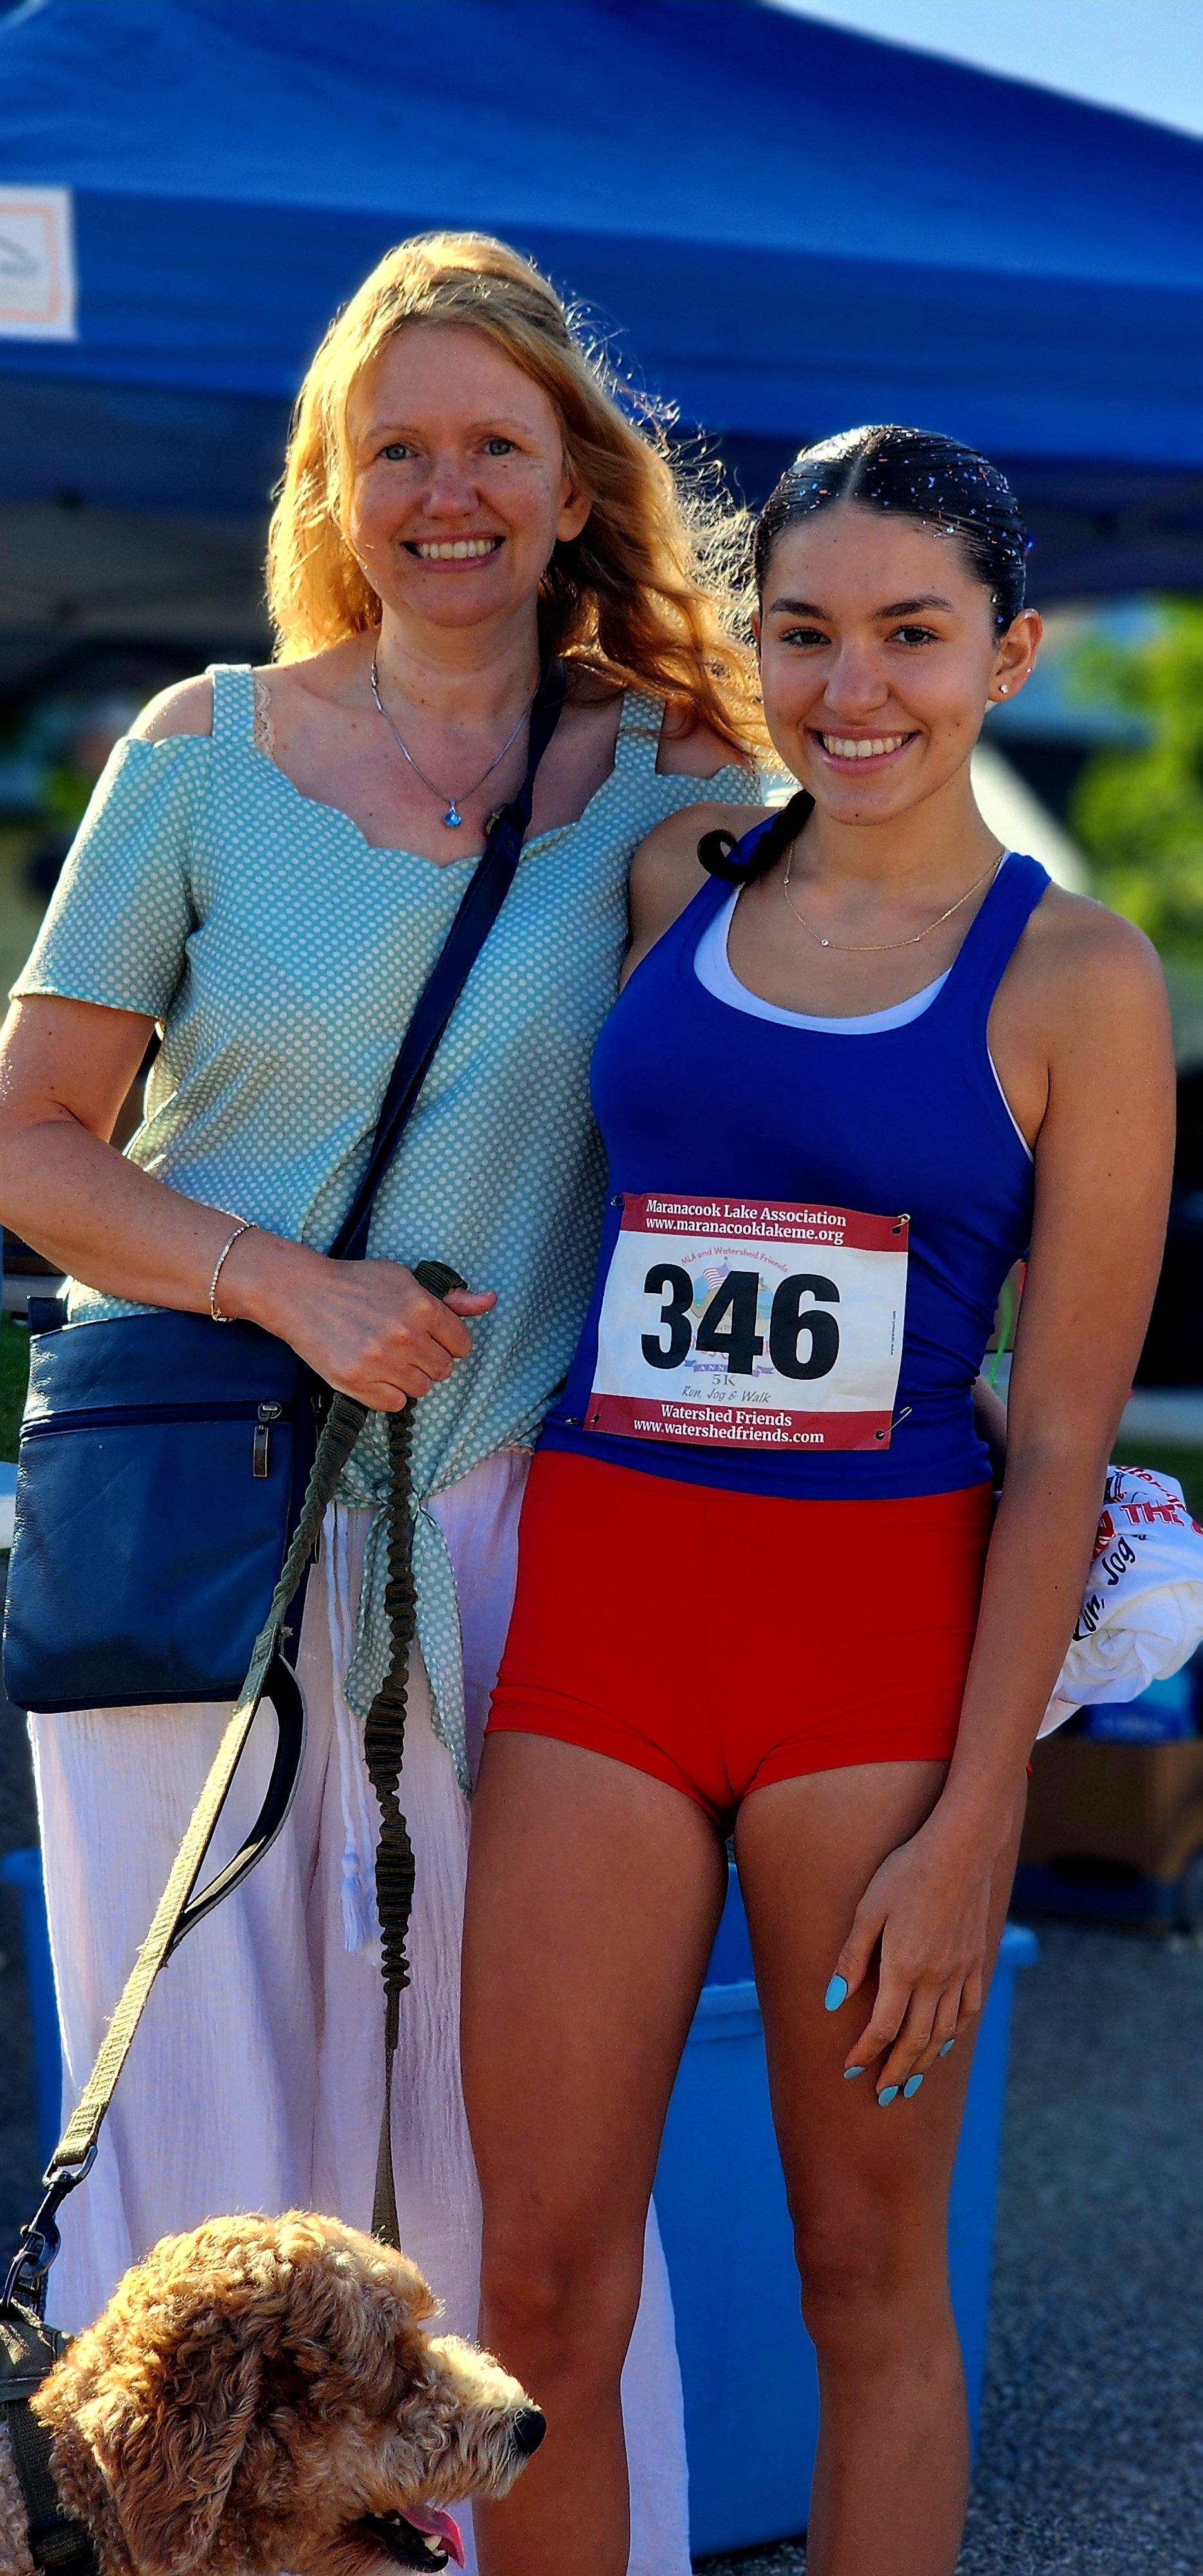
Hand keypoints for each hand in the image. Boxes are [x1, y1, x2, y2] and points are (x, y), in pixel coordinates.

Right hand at [225, 1232, 496, 1409]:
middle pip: (443, 1370)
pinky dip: (388, 1394)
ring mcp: (380, 1361)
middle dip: (428, 1360)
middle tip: (403, 1347)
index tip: (428, 1337)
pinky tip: (374, 1373)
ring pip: (420, 1389)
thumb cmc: (356, 1283)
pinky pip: (395, 1404)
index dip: (447, 1342)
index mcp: (421, 1306)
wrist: (302, 1293)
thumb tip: (490, 1301)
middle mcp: (405, 1335)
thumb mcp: (405, 1279)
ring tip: (386, 1359)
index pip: (461, 1344)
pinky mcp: (357, 1381)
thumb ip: (450, 1297)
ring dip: (408, 1378)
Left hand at [827, 1810, 996, 2100]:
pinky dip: (954, 2035)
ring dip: (925, 2062)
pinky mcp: (977, 1962)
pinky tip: (944, 2043)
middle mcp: (936, 1979)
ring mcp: (961, 1973)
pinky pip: (967, 2011)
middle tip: (883, 2095)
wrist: (963, 1848)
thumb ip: (852, 1958)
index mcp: (904, 1968)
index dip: (866, 2053)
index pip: (883, 2028)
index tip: (850, 2069)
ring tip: (910, 2081)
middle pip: (916, 2041)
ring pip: (944, 2033)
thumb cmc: (907, 1871)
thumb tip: (833, 2002)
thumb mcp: (869, 1909)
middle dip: (896, 2071)